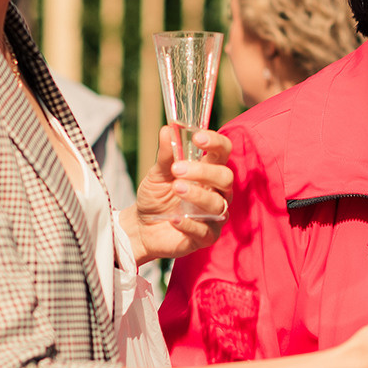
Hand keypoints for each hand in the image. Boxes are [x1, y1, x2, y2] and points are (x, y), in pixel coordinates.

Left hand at [126, 125, 233, 262]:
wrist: (141, 226)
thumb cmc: (155, 196)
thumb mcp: (157, 174)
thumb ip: (165, 154)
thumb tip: (167, 130)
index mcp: (209, 171)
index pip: (223, 152)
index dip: (215, 143)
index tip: (198, 137)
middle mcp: (217, 192)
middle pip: (226, 177)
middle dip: (203, 172)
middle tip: (177, 169)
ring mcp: (214, 215)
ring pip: (217, 204)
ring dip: (196, 195)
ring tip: (175, 188)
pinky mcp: (206, 237)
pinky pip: (206, 231)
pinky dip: (189, 224)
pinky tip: (173, 219)